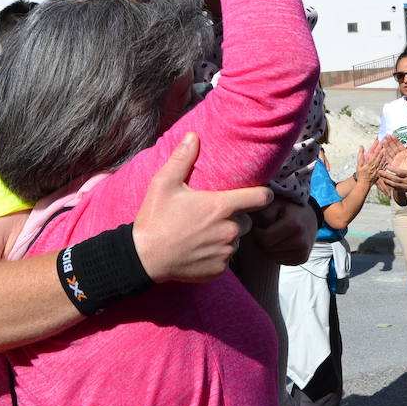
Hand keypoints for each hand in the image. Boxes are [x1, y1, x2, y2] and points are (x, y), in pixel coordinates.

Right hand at [132, 133, 272, 281]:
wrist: (144, 257)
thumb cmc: (155, 218)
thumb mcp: (164, 183)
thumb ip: (182, 158)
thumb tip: (193, 136)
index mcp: (222, 207)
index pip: (262, 198)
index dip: (263, 194)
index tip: (258, 194)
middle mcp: (230, 230)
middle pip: (247, 220)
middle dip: (236, 216)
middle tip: (212, 215)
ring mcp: (226, 252)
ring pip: (236, 240)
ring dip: (226, 236)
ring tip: (203, 232)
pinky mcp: (219, 269)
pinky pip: (226, 258)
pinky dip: (217, 254)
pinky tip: (199, 249)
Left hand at [241, 199, 316, 266]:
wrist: (309, 217)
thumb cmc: (288, 209)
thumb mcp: (276, 204)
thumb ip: (264, 214)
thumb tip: (256, 229)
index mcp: (295, 225)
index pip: (265, 239)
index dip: (257, 234)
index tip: (258, 227)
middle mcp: (301, 241)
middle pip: (267, 250)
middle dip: (261, 242)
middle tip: (263, 232)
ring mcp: (303, 252)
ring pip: (272, 258)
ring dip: (268, 249)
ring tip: (272, 236)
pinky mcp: (302, 259)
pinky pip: (280, 261)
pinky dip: (276, 253)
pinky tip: (280, 243)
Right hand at [355, 140, 386, 182]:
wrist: (364, 184)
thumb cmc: (361, 174)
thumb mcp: (358, 165)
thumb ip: (360, 155)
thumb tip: (361, 147)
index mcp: (369, 164)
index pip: (374, 154)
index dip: (377, 148)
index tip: (379, 142)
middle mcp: (374, 166)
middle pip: (379, 156)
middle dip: (382, 149)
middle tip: (385, 143)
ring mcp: (378, 169)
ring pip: (382, 160)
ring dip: (384, 154)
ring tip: (387, 148)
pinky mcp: (380, 172)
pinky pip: (383, 166)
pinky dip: (385, 161)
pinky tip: (387, 157)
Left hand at [378, 145, 406, 196]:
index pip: (401, 173)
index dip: (394, 170)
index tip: (387, 166)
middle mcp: (406, 182)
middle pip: (395, 179)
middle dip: (386, 176)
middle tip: (379, 172)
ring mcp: (404, 187)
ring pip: (393, 184)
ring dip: (386, 180)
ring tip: (379, 176)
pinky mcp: (402, 190)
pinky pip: (394, 188)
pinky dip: (389, 185)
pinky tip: (384, 182)